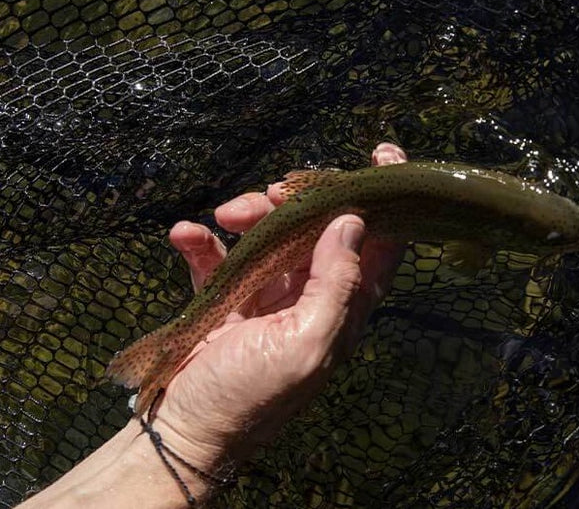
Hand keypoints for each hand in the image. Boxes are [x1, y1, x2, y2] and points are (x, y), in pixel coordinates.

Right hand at [154, 142, 407, 476]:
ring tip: (224, 214)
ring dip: (248, 215)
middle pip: (318, 226)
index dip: (383, 198)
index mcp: (343, 305)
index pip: (379, 242)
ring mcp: (269, 293)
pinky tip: (185, 233)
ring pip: (270, 233)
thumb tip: (353, 223)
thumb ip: (337, 284)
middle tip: (274, 191)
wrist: (185, 434)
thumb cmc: (249, 397)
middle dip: (298, 200)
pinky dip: (203, 242)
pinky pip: (220, 256)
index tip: (380, 154)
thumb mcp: (305, 345)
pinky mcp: (229, 296)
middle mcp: (312, 294)